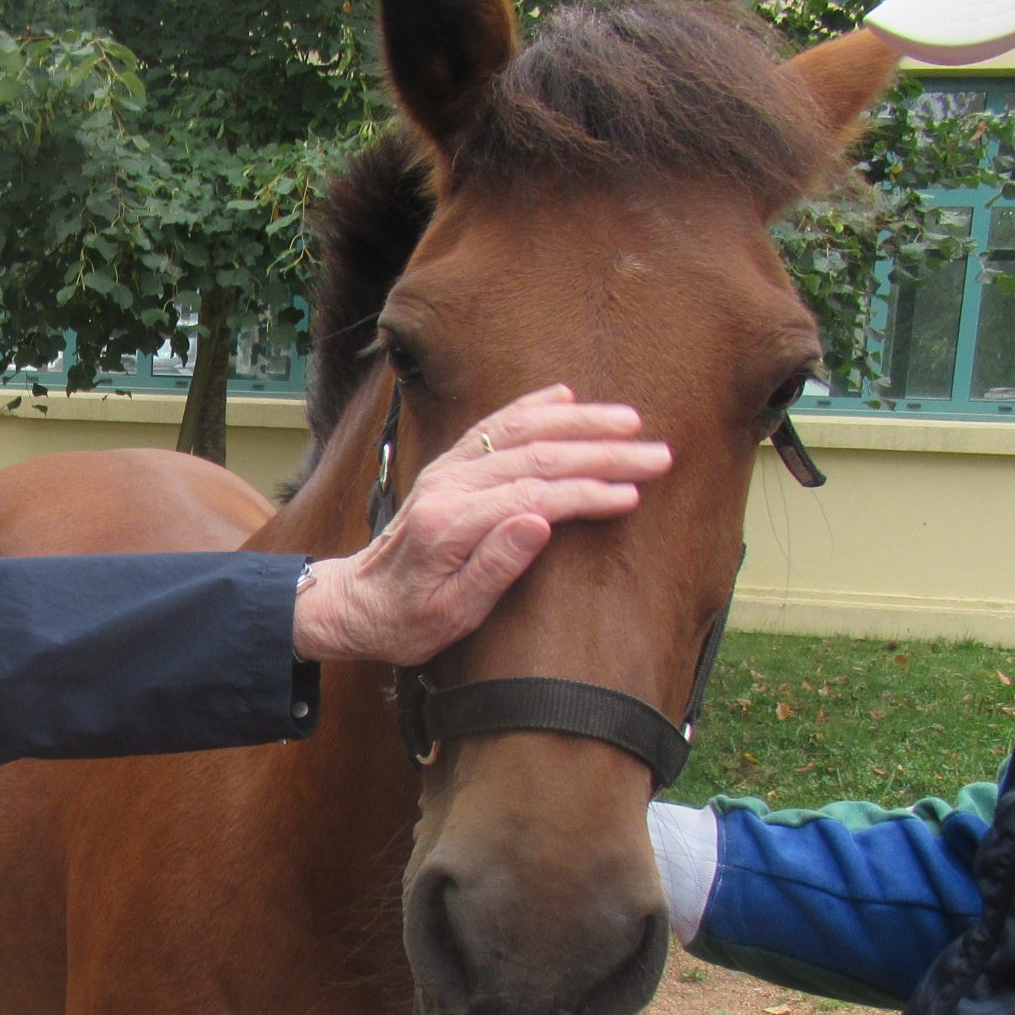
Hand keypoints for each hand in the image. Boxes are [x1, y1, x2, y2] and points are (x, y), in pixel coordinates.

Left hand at [290, 384, 670, 664]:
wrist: (357, 603)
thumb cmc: (407, 620)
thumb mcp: (450, 613)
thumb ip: (494, 565)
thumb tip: (540, 521)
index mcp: (450, 522)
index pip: (532, 494)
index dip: (586, 493)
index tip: (631, 494)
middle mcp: (448, 484)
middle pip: (535, 455)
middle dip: (601, 453)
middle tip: (657, 454)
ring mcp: (447, 469)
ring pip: (519, 431)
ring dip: (578, 422)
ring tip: (630, 421)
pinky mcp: (449, 465)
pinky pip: (494, 425)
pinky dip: (532, 406)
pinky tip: (566, 395)